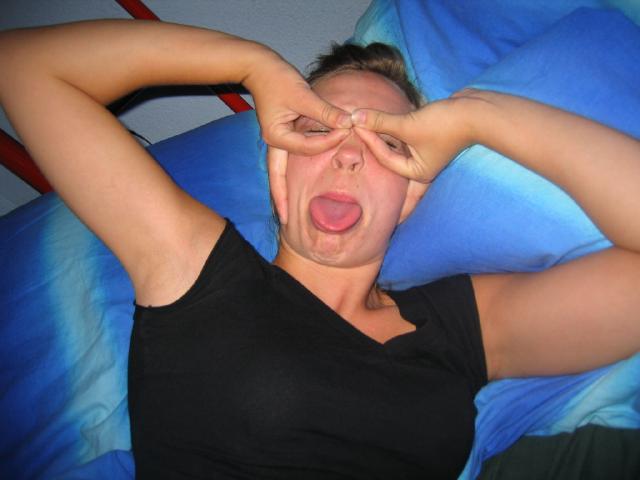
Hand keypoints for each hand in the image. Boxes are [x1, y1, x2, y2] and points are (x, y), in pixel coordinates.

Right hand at [243, 49, 351, 154]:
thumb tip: (348, 122)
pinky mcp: (286, 130)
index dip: (330, 140)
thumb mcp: (303, 96)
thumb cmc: (276, 79)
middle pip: (307, 152)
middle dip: (326, 149)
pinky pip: (304, 141)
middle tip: (349, 138)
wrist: (259, 68)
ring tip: (344, 138)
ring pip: (306, 149)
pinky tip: (333, 138)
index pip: (308, 146)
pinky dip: (318, 140)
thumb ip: (325, 111)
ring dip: (324, 146)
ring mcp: (280, 137)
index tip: (348, 128)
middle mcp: (276, 142)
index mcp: (276, 136)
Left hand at [351, 94, 475, 182]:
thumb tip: (355, 117)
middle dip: (373, 137)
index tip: (355, 124)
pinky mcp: (428, 135)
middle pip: (389, 152)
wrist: (477, 110)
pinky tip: (382, 114)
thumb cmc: (445, 124)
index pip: (384, 158)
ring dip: (382, 129)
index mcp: (417, 172)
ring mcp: (424, 150)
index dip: (369, 140)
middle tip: (355, 122)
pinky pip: (405, 131)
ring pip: (396, 141)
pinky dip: (394, 124)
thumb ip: (381, 121)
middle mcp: (420, 165)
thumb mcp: (408, 124)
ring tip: (364, 117)